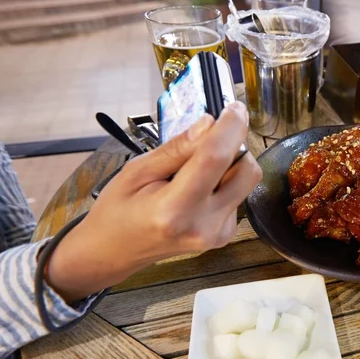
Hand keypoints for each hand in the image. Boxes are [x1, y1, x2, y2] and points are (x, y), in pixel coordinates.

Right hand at [46, 102, 261, 301]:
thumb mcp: (136, 171)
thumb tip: (209, 123)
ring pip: (246, 181)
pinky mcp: (225, 235)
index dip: (230, 127)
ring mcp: (218, 234)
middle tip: (208, 138)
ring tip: (194, 169)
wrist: (114, 251)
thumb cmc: (118, 209)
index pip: (215, 158)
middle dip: (233, 146)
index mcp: (175, 209)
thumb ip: (177, 149)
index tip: (235, 107)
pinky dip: (224, 182)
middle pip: (246, 170)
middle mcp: (204, 225)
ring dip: (229, 164)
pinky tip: (197, 189)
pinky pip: (238, 194)